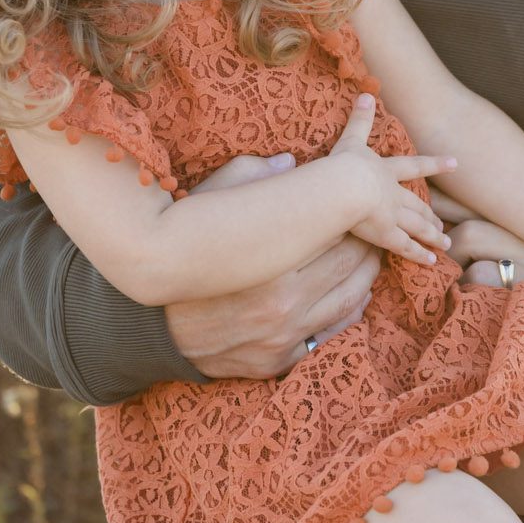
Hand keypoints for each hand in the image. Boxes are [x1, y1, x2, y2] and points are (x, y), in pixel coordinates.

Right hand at [164, 152, 382, 377]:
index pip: (333, 232)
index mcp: (269, 266)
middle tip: (373, 225)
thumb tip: (292, 162)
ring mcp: (286, 337)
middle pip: (350, 265)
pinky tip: (357, 291)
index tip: (356, 202)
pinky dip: (352, 309)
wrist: (151, 332)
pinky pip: (334, 331)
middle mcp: (283, 306)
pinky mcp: (283, 360)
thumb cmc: (182, 258)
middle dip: (367, 242)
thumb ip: (248, 178)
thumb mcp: (204, 208)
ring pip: (351, 299)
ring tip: (371, 254)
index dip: (350, 216)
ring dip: (368, 275)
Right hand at [326, 92, 456, 266]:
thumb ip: (359, 119)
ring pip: (418, 227)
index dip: (436, 164)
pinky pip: (407, 247)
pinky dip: (420, 254)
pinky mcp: (386, 234)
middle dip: (431, 214)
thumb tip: (365, 92)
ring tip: (444, 243)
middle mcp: (395, 194)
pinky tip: (433, 261)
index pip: (416, 166)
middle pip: (418, 205)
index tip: (456, 163)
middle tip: (444, 223)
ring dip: (431, 235)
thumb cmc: (343, 165)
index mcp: (387, 171)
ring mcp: (393, 216)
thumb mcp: (351, 139)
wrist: (345, 188)